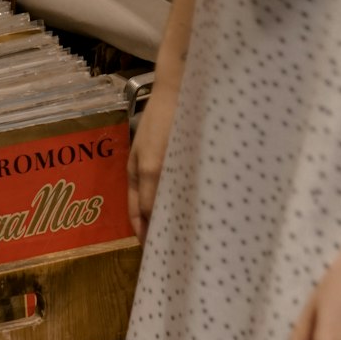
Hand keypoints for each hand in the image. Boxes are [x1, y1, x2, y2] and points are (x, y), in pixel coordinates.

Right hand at [126, 82, 179, 242]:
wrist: (183, 84)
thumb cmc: (163, 123)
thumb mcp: (153, 165)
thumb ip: (150, 195)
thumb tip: (151, 224)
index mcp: (136, 175)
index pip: (136, 215)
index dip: (144, 234)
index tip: (155, 255)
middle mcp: (150, 170)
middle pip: (152, 207)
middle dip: (160, 226)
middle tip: (175, 248)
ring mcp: (167, 161)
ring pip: (171, 195)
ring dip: (178, 212)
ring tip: (191, 230)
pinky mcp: (185, 152)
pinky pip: (186, 181)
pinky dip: (191, 195)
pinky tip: (204, 202)